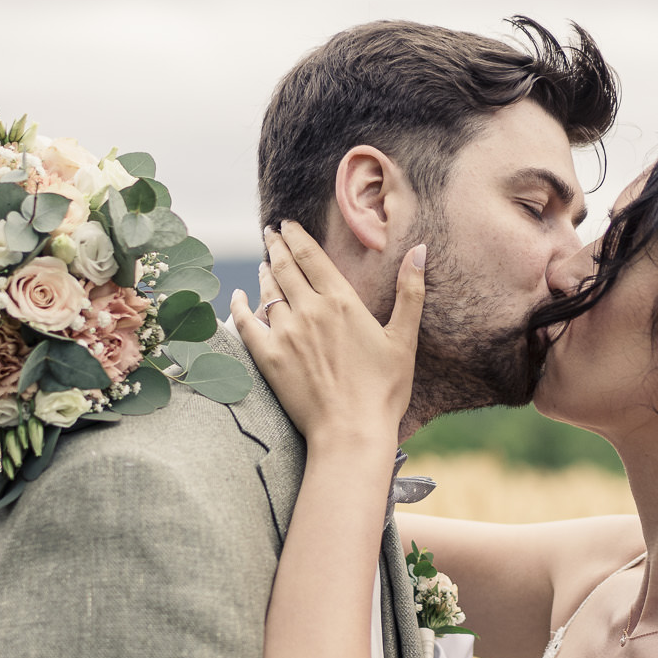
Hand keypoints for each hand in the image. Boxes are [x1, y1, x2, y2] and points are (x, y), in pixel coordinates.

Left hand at [231, 221, 424, 450]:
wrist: (351, 432)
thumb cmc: (383, 390)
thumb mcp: (404, 339)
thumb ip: (410, 292)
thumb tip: (419, 250)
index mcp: (341, 301)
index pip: (310, 256)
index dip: (296, 236)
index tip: (287, 224)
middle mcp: (309, 310)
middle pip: (284, 267)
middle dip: (275, 245)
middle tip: (270, 232)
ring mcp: (285, 333)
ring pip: (267, 291)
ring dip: (264, 273)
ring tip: (264, 262)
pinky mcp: (268, 357)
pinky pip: (245, 323)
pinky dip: (239, 306)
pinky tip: (238, 296)